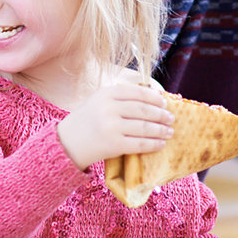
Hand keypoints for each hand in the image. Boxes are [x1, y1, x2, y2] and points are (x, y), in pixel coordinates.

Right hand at [57, 80, 172, 169]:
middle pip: (144, 110)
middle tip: (171, 118)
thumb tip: (155, 96)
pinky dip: (154, 144)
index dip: (155, 98)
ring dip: (161, 130)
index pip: (138, 93)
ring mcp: (111, 127)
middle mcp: (109, 108)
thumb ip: (122, 97)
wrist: (66, 143)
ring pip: (145, 127)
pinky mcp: (114, 145)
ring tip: (170, 131)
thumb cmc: (88, 121)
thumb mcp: (99, 101)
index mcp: (107, 93)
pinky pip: (140, 144)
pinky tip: (161, 144)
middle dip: (161, 115)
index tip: (164, 103)